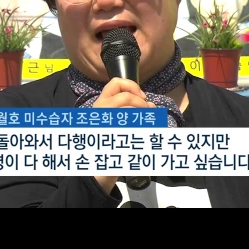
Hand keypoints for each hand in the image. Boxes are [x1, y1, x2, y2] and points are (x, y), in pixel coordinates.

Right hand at [93, 78, 154, 194]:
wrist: (96, 165)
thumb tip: (152, 106)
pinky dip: (146, 129)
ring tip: (149, 123)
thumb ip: (126, 109)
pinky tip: (148, 133)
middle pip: (126, 97)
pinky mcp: (112, 135)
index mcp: (100, 103)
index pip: (116, 83)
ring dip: (145, 116)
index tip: (142, 97)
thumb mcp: (111, 119)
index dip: (132, 86)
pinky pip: (135, 128)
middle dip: (141, 103)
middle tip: (147, 112)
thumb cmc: (107, 140)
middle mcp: (101, 110)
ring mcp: (106, 122)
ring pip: (131, 112)